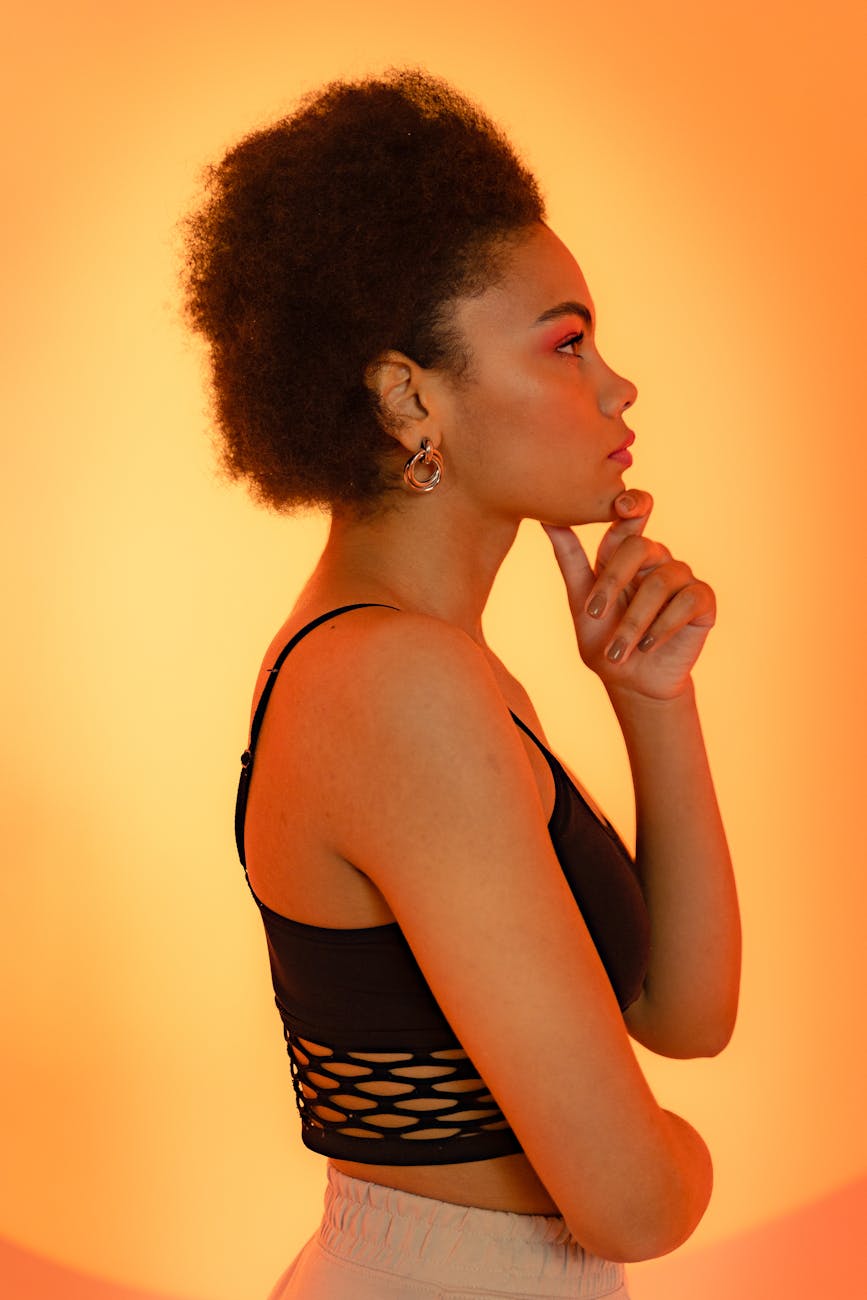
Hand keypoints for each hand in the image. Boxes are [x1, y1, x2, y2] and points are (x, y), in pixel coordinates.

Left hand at [542, 491, 715, 699]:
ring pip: (661, 581)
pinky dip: (664, 625)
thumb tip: (546, 519)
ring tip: (618, 651)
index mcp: (624, 555)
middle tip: (594, 614)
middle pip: (640, 546)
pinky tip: (648, 646)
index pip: (627, 521)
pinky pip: (688, 600)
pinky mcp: (703, 600)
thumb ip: (569, 560)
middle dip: (613, 580)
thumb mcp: (580, 603)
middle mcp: (655, 560)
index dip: (630, 505)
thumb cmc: (604, 642)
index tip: (623, 506)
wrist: (631, 683)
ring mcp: (682, 578)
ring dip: (634, 620)